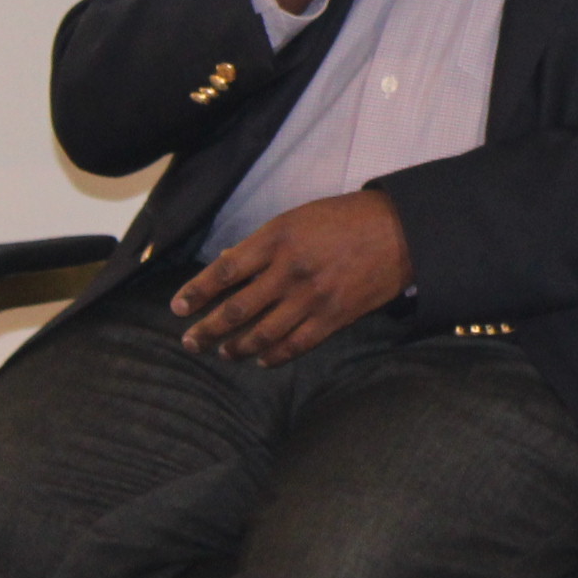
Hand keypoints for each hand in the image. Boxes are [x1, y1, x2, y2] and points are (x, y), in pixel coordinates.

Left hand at [172, 189, 410, 363]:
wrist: (400, 232)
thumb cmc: (345, 219)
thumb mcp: (297, 218)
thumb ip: (263, 243)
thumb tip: (228, 264)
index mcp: (277, 239)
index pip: (224, 271)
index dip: (196, 292)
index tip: (178, 307)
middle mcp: (290, 270)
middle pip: (237, 308)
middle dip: (207, 329)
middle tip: (191, 341)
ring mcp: (312, 297)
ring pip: (262, 333)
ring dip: (236, 347)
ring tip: (223, 352)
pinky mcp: (334, 317)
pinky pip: (295, 345)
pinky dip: (273, 356)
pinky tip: (260, 359)